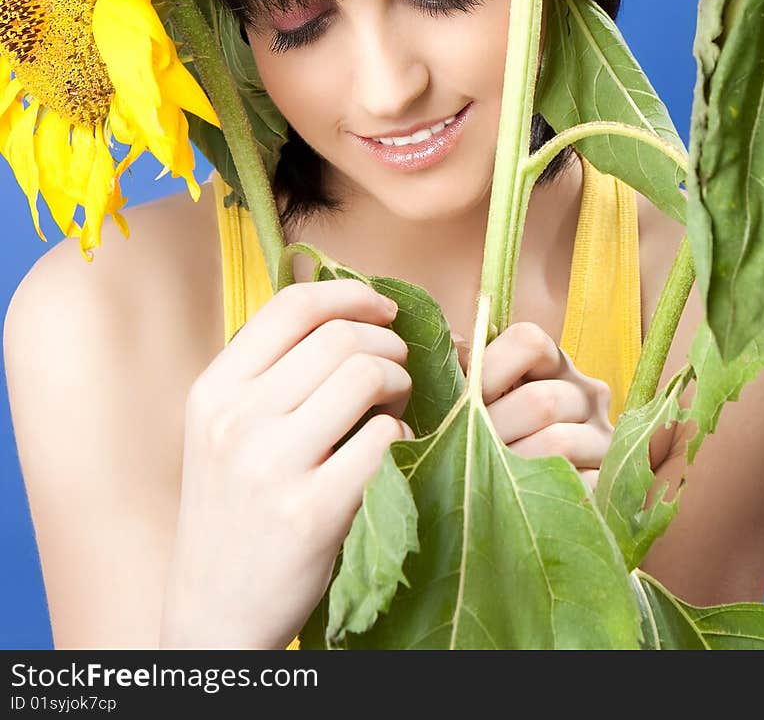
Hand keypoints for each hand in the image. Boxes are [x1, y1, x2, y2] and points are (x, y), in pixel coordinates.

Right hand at [160, 280, 411, 649]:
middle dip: (387, 343)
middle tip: (397, 369)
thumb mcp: (223, 431)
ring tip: (395, 407)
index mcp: (213, 390)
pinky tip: (392, 453)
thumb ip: (268, 370)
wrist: (215, 615)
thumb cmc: (233, 511)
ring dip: (400, 384)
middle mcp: (235, 420)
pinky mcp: (311, 512)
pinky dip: (404, 437)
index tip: (383, 306)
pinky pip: (385, 440)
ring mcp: (270, 466)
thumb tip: (337, 298)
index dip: (350, 293)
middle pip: (340, 337)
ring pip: (367, 377)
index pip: (291, 306)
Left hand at [453, 322, 612, 489]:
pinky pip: (577, 485)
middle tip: (465, 451)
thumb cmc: (493, 435)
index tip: (464, 400)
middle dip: (492, 430)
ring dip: (512, 465)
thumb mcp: (479, 397)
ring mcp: (602, 436)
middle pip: (540, 400)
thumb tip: (456, 351)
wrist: (533, 502)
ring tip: (486, 478)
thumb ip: (463, 369)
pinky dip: (539, 492)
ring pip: (558, 443)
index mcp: (553, 363)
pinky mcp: (608, 479)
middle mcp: (586, 392)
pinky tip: (517, 497)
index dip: (488, 369)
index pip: (529, 341)